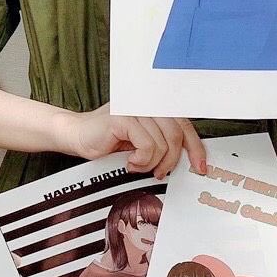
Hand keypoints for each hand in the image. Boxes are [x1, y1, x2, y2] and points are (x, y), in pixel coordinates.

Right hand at [59, 104, 205, 176]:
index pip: (184, 125)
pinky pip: (147, 145)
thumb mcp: (142, 141)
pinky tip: (129, 161)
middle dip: (171, 160)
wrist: (77, 135)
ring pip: (163, 143)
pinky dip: (141, 160)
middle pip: (177, 134)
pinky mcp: (124, 118)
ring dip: (151, 162)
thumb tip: (187, 159)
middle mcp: (147, 103)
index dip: (195, 147)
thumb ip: (162, 142)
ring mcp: (135, 108)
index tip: (199, 166)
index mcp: (155, 107)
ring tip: (137, 165)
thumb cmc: (107, 139)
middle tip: (158, 172)